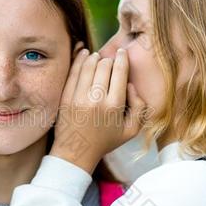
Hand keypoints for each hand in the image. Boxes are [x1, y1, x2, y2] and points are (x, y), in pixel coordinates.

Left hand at [50, 44, 146, 173]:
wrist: (76, 152)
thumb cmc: (105, 141)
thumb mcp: (131, 131)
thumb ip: (139, 107)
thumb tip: (130, 85)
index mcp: (114, 106)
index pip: (119, 72)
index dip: (121, 58)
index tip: (121, 53)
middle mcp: (96, 100)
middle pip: (104, 66)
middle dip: (108, 59)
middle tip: (109, 60)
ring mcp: (79, 98)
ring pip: (88, 65)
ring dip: (94, 57)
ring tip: (97, 57)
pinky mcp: (66, 97)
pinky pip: (73, 72)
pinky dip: (79, 60)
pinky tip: (83, 54)